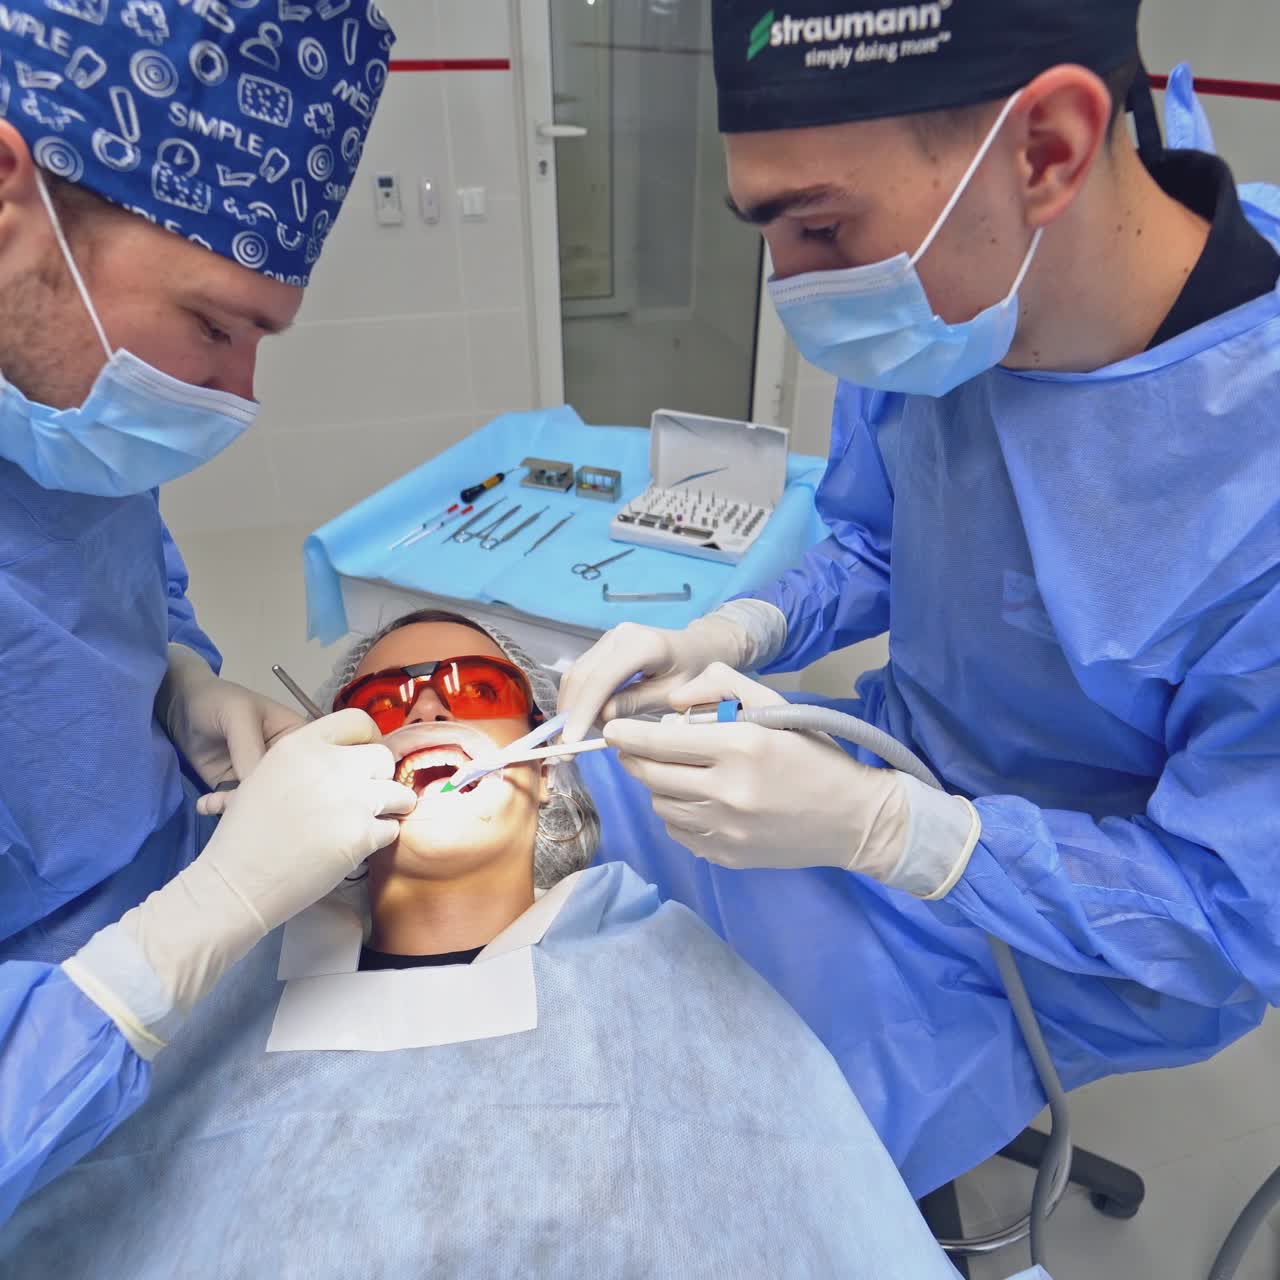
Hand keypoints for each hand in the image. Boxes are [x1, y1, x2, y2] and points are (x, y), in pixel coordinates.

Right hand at [66, 710, 417, 1052]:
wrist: (224, 892)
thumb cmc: (240, 843)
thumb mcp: (264, 786)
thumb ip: (307, 767)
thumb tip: (354, 756)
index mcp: (294, 745)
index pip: (357, 719)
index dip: (368, 741)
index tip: (363, 765)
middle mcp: (322, 763)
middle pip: (383, 756)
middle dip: (378, 781)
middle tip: (360, 807)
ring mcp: (343, 797)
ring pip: (397, 790)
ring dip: (387, 811)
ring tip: (358, 834)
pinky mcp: (357, 834)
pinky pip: (394, 828)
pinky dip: (382, 842)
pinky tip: (353, 855)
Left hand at [158, 645, 302, 796]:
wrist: (179, 703)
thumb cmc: (218, 699)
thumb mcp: (238, 715)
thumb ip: (248, 747)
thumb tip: (257, 788)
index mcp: (295, 737)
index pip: (307, 764)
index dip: (299, 782)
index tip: (282, 798)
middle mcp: (280, 760)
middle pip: (284, 787)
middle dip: (264, 800)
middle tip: (241, 804)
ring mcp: (255, 775)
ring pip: (257, 800)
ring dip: (237, 807)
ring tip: (215, 802)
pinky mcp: (231, 786)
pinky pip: (233, 804)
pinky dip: (220, 809)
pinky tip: (205, 803)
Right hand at [559, 614, 757, 743]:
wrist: (696, 647)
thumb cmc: (691, 672)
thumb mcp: (671, 695)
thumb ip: (636, 704)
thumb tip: (601, 719)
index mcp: (641, 645)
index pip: (602, 679)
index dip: (583, 711)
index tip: (571, 741)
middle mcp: (619, 636)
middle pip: (581, 676)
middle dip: (569, 714)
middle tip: (566, 748)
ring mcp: (608, 638)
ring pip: (575, 675)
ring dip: (570, 708)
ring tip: (575, 739)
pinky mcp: (602, 646)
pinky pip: (581, 673)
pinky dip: (577, 699)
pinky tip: (582, 722)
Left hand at [604, 664, 978, 891]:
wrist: (852, 818)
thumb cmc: (812, 753)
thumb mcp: (775, 704)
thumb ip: (721, 686)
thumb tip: (672, 702)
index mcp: (740, 746)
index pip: (660, 741)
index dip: (627, 735)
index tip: (611, 731)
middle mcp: (727, 790)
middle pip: (650, 775)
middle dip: (633, 759)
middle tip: (631, 749)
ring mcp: (725, 829)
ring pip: (660, 804)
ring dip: (657, 786)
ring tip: (677, 773)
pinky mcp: (725, 855)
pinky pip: (678, 831)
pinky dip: (677, 813)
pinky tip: (697, 800)